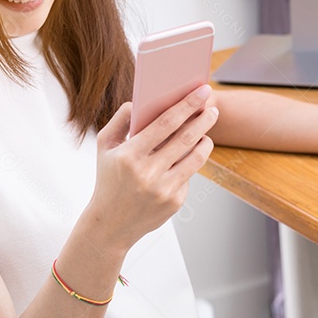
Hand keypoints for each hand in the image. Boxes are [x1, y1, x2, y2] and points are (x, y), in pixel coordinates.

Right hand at [85, 84, 217, 248]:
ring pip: (196, 158)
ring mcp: (164, 189)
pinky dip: (189, 165)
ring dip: (205, 141)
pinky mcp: (175, 202)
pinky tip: (184, 160)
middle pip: (187, 138)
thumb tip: (139, 102)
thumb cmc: (109, 179)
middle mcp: (149, 173)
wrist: (110, 225)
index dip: (187, 105)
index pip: (166, 123)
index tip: (202, 91)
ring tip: (206, 133)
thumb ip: (120, 121)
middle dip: (204, 120)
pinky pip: (189, 176)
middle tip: (213, 108)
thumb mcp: (105, 148)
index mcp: (130, 155)